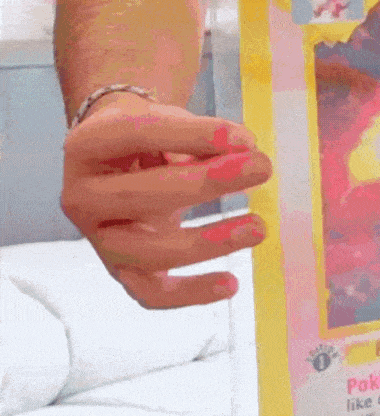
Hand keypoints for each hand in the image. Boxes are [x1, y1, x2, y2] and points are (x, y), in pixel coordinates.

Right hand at [61, 93, 272, 308]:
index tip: (245, 139)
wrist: (119, 164)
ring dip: (208, 242)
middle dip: (208, 182)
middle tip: (261, 168)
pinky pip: (151, 293)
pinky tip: (232, 284)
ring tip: (258, 227)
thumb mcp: (169, 122)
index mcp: (88, 145)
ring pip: (147, 251)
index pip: (137, 135)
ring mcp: (99, 239)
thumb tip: (245, 150)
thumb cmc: (150, 139)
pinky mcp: (121, 271)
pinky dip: (191, 293)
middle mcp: (83, 196)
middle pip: (142, 194)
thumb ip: (202, 136)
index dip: (192, 136)